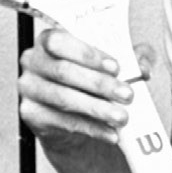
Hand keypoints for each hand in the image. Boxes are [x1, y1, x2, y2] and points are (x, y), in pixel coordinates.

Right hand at [16, 27, 146, 147]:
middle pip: (63, 71)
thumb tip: (142, 66)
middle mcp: (33, 62)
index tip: (115, 67)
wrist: (70, 114)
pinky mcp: (31, 114)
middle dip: (99, 84)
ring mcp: (29, 89)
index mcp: (48, 40)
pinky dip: (91, 128)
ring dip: (97, 109)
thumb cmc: (87, 80)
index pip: (58, 41)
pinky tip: (110, 132)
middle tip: (127, 94)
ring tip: (122, 117)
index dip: (87, 54)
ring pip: (63, 98)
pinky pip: (63, 122)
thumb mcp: (109, 64)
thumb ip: (129, 58)